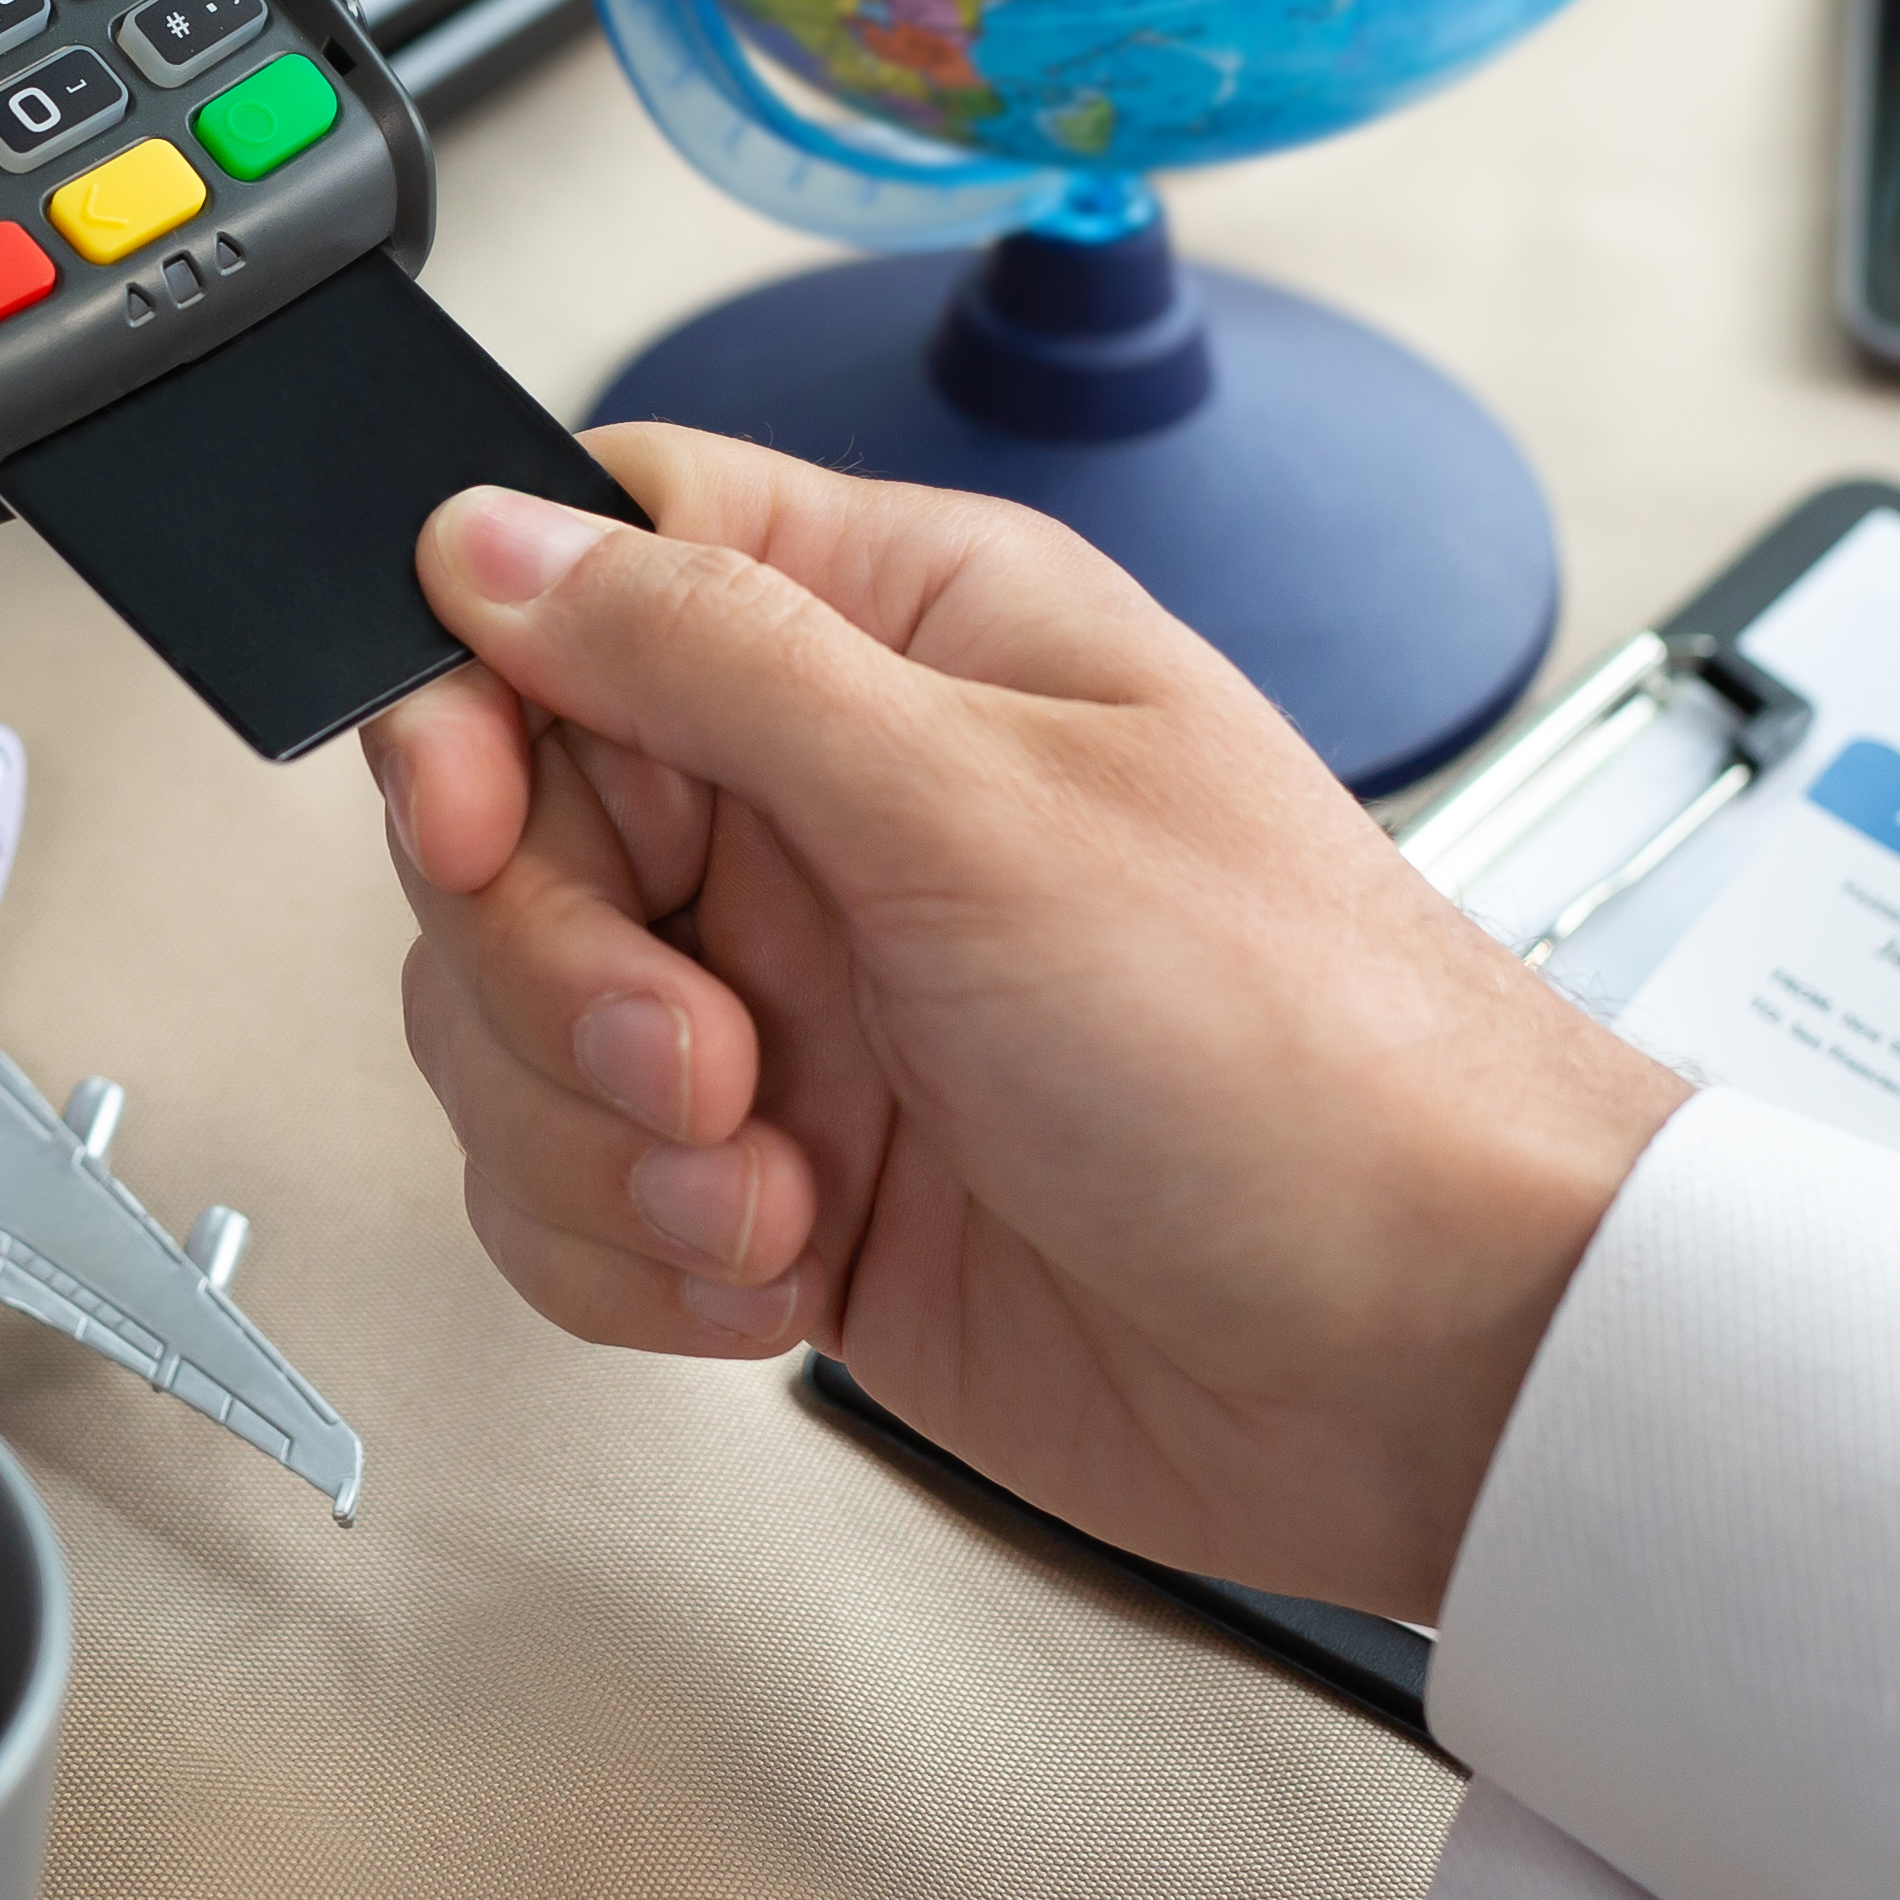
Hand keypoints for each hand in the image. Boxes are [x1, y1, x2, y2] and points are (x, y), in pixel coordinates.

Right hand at [365, 427, 1685, 1623]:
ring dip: (597, 1140)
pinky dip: (631, 1257)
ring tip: (770, 1188)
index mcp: (894, 636)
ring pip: (509, 1028)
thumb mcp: (982, 805)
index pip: (585, 566)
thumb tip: (491, 535)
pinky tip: (777, 1275)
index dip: (480, 677)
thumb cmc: (1304, 1052)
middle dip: (556, 971)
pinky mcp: (779, 1182)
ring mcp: (796, 1001)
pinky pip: (571, 1197)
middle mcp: (824, 804)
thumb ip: (713, 654)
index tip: (473, 807)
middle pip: (507, 823)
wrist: (1427, 1364)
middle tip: (701, 1055)